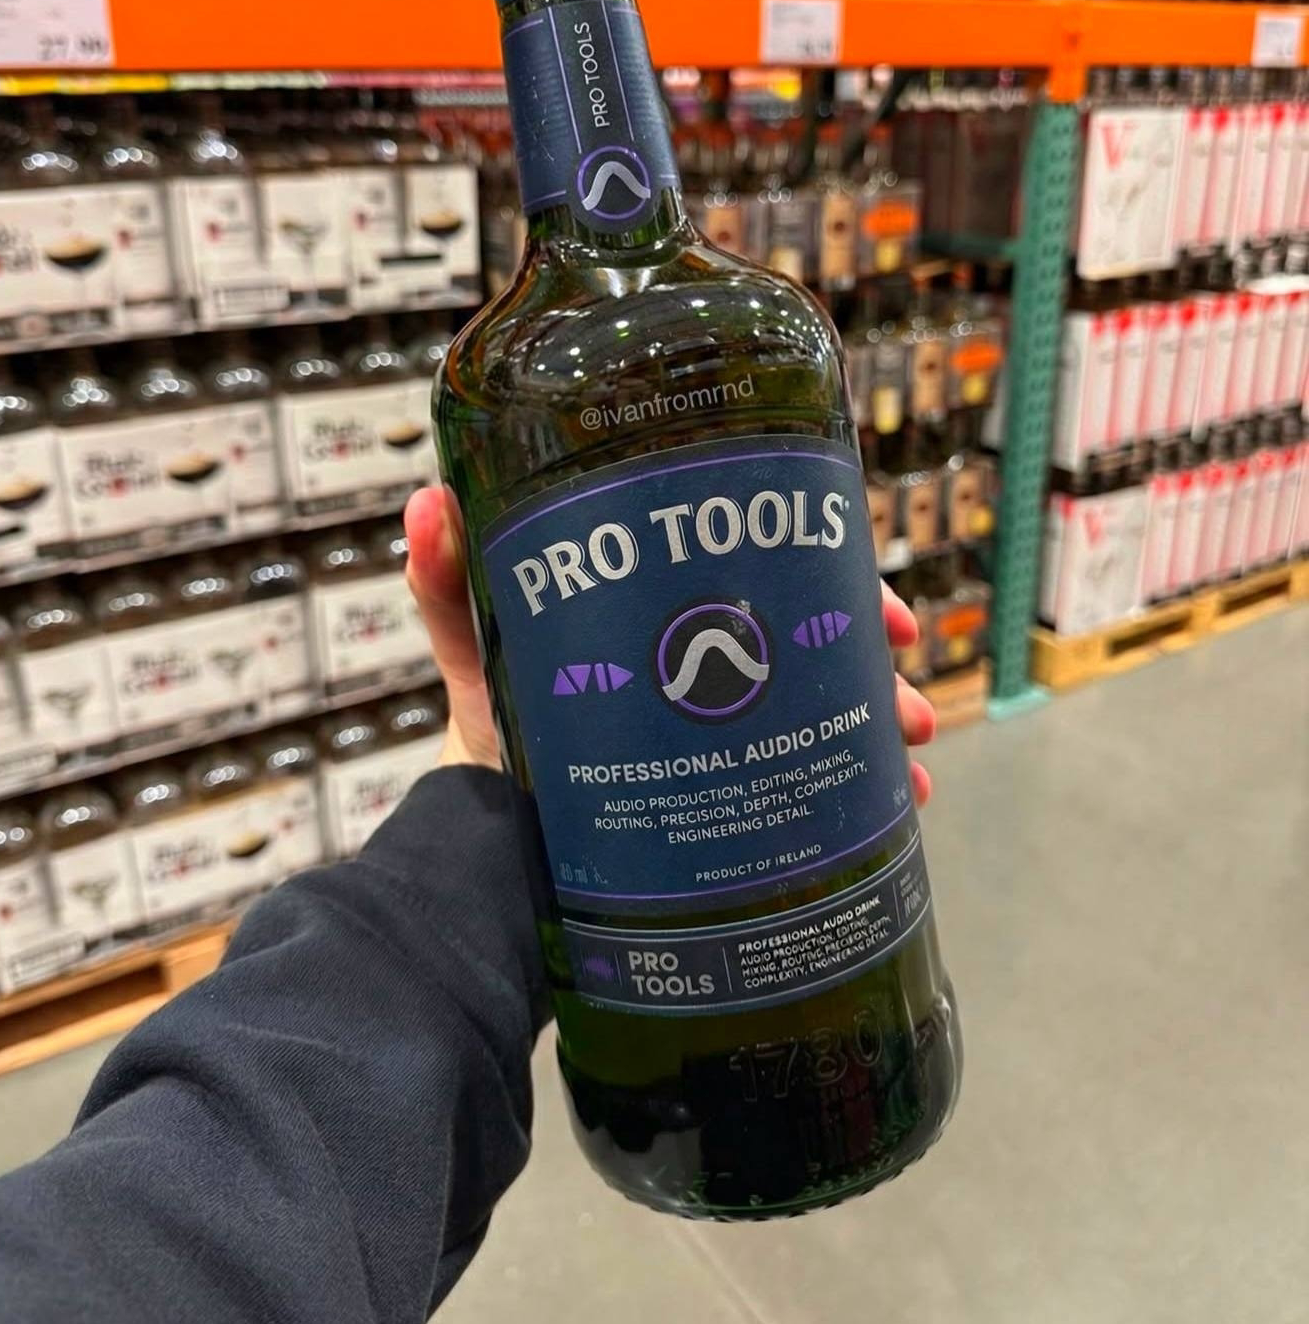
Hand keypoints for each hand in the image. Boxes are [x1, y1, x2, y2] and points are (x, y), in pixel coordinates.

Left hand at [405, 484, 936, 804]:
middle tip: (907, 697)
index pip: (766, 570)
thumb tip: (429, 501)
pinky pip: (818, 781)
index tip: (876, 607)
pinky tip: (900, 807)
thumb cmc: (495, 726)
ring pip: (834, 707)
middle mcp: (713, 658)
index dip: (831, 577)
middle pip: (820, 636)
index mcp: (672, 609)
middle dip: (875, 660)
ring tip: (912, 758)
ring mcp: (732, 728)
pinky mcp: (737, 793)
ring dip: (885, 723)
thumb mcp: (476, 646)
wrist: (496, 840)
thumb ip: (447, 583)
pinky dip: (866, 791)